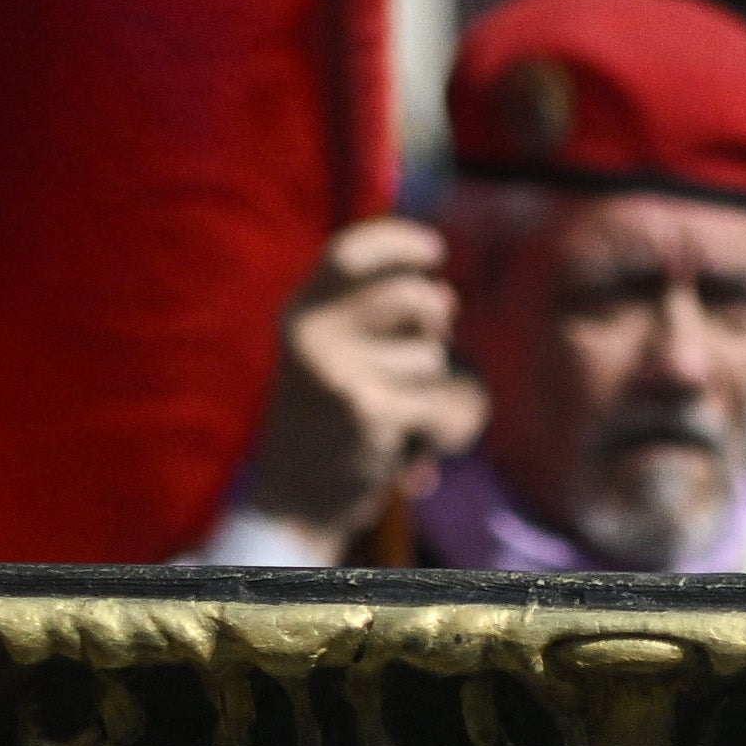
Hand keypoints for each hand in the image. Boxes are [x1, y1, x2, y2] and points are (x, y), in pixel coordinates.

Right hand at [244, 218, 481, 552]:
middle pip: (410, 293)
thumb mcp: (329, 356)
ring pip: (433, 355)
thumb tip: (441, 294)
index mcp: (300, 313)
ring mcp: (338, 372)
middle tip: (436, 338)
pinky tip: (425, 446)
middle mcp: (312, 334)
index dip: (398, 242)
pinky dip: (449, 425)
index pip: (348, 252)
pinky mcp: (368, 412)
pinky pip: (443, 401)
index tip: (435, 251)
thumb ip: (368, 317)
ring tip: (405, 412)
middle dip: (438, 316)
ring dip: (436, 384)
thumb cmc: (326, 424)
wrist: (296, 503)